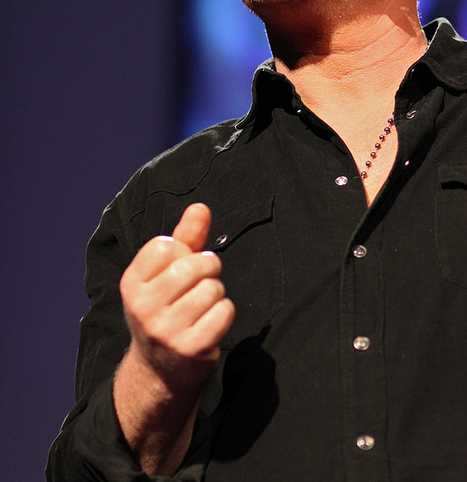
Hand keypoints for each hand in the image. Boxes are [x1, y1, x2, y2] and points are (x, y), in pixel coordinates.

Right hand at [119, 202, 234, 392]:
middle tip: (199, 285)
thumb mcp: (166, 272)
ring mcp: (165, 330)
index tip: (177, 270)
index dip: (182, 252)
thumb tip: (200, 207)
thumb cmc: (166, 308)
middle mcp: (143, 307)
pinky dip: (224, 313)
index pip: (166, 244)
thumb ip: (184, 237)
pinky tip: (209, 324)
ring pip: (213, 287)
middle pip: (195, 264)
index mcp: (131, 284)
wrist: (160, 369)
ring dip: (216, 293)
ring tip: (202, 307)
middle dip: (207, 269)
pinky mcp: (191, 348)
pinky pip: (225, 310)